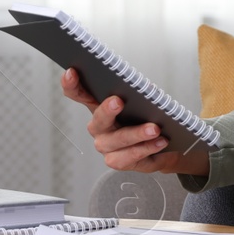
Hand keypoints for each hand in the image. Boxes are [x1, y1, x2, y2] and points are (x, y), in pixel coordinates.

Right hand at [59, 68, 211, 175]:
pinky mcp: (118, 162)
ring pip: (117, 141)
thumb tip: (146, 89)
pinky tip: (160, 141)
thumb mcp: (143, 102)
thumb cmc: (146, 119)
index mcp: (99, 107)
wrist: (161, 145)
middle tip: (118, 101)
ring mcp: (106, 147)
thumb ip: (139, 93)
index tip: (72, 72)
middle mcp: (98, 128)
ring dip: (137, 134)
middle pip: (98, 119)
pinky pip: (130, 156)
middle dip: (107, 110)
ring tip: (154, 128)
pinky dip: (147, 148)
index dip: (71, 84)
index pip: (79, 94)